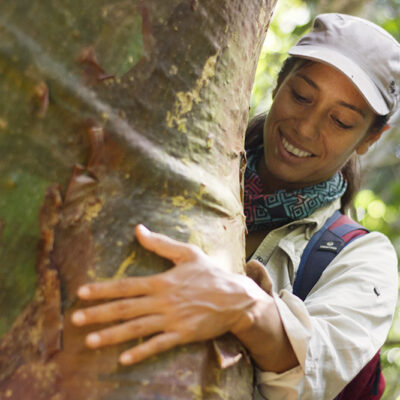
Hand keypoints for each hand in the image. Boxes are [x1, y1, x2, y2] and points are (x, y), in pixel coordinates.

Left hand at [71, 225, 266, 365]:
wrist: (236, 297)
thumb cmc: (211, 273)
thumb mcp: (188, 253)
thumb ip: (161, 243)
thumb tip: (138, 229)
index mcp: (162, 281)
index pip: (126, 285)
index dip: (102, 289)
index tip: (82, 292)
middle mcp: (163, 301)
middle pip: (125, 308)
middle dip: (98, 313)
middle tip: (75, 319)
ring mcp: (172, 319)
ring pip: (136, 328)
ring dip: (112, 335)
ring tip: (90, 341)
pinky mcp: (183, 334)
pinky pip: (158, 345)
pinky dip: (141, 352)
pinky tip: (124, 359)